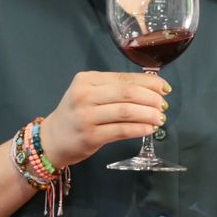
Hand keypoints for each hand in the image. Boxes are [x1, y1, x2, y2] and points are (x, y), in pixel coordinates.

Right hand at [37, 71, 169, 166]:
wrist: (52, 138)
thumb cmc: (77, 113)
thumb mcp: (90, 93)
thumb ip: (115, 89)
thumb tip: (153, 88)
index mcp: (87, 79)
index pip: (124, 78)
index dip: (149, 82)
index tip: (165, 88)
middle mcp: (84, 95)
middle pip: (127, 93)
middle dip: (151, 98)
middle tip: (163, 105)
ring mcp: (86, 116)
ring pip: (126, 111)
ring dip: (148, 114)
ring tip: (160, 118)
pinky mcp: (90, 136)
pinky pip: (121, 130)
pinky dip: (139, 129)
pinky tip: (149, 129)